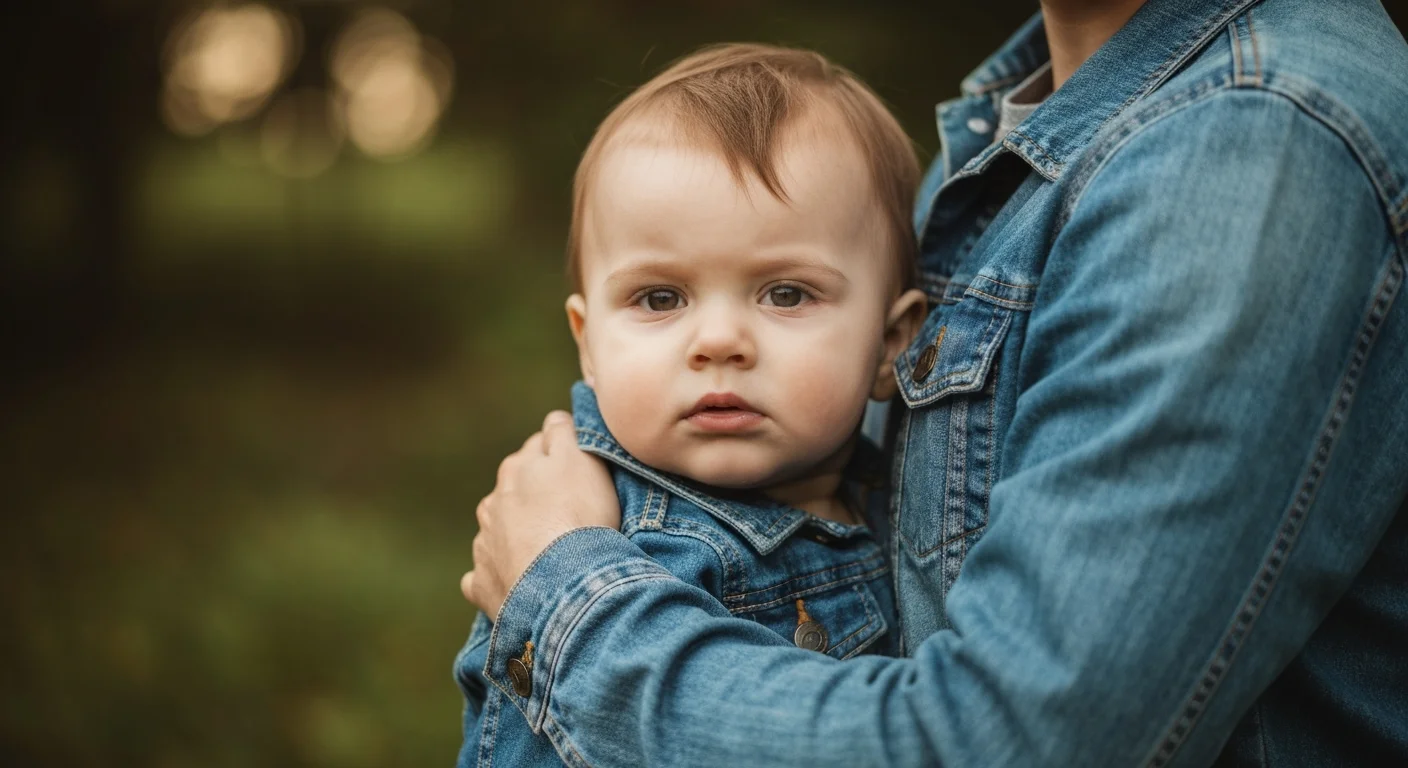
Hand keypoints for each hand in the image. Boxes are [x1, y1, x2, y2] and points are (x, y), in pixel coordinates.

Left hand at [461, 410, 619, 619]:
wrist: (562, 585)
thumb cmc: (578, 516)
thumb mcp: (580, 459)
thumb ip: (563, 432)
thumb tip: (553, 419)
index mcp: (516, 469)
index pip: (537, 450)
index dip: (559, 458)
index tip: (578, 472)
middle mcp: (493, 503)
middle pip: (515, 491)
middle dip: (535, 496)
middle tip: (568, 512)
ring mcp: (484, 544)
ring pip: (499, 531)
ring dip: (517, 535)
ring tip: (548, 552)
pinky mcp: (481, 583)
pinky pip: (485, 574)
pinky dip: (499, 574)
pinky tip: (518, 582)